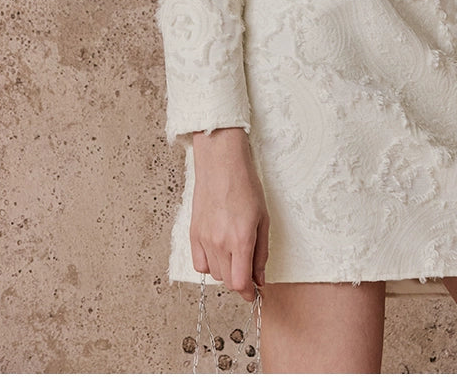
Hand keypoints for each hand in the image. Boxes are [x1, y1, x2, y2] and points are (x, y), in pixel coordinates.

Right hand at [190, 127, 268, 301]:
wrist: (221, 165)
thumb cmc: (246, 186)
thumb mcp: (263, 219)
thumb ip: (262, 252)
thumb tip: (260, 278)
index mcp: (241, 239)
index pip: (240, 282)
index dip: (249, 292)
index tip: (254, 293)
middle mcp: (220, 243)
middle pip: (228, 281)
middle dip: (240, 279)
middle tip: (249, 267)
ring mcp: (204, 239)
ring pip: (214, 274)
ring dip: (226, 271)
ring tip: (235, 252)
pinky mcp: (193, 234)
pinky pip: (199, 264)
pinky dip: (209, 264)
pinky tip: (218, 251)